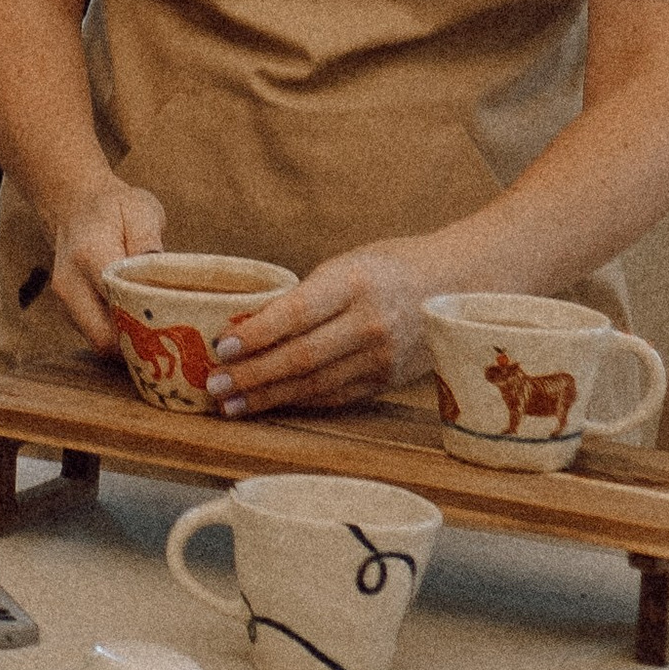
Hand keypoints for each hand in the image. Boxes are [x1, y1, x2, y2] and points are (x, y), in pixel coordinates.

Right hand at [47, 177, 166, 351]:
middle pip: (104, 339)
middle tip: (172, 338)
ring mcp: (65, 302)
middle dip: (139, 345)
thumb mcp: (139, 209)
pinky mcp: (69, 312)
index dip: (147, 323)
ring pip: (99, 343)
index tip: (176, 324)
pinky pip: (95, 337)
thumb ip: (149, 243)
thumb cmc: (113, 206)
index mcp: (90, 256)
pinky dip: (118, 338)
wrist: (74, 202)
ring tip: (160, 332)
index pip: (117, 306)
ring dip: (128, 344)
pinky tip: (141, 324)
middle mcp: (70, 285)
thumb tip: (160, 277)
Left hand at [201, 241, 437, 417]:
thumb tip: (245, 326)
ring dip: (267, 397)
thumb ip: (303, 297)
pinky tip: (269, 404)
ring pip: (315, 385)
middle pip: (302, 357)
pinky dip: (297, 402)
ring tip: (231, 403)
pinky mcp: (386, 381)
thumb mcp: (345, 265)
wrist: (454, 282)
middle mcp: (371, 323)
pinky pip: (334, 396)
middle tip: (214, 385)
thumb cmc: (387, 266)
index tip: (221, 346)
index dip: (256, 333)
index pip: (297, 313)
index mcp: (355, 282)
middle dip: (252, 375)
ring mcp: (382, 357)